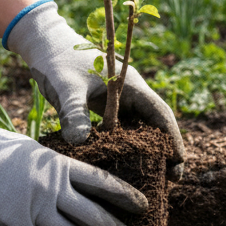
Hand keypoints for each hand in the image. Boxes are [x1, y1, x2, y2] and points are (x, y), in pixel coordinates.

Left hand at [5, 0, 186, 178]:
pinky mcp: (107, 108)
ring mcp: (120, 101)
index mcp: (130, 85)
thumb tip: (79, 143)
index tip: (180, 163)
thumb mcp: (65, 87)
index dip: (173, 138)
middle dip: (166, 150)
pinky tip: (127, 166)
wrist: (45, 45)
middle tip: (171, 180)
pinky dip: (129, 147)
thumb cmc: (57, 60)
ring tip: (155, 178)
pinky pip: (124, 130)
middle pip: (157, 124)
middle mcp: (131, 94)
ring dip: (150, 151)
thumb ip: (74, 113)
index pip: (160, 113)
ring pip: (142, 129)